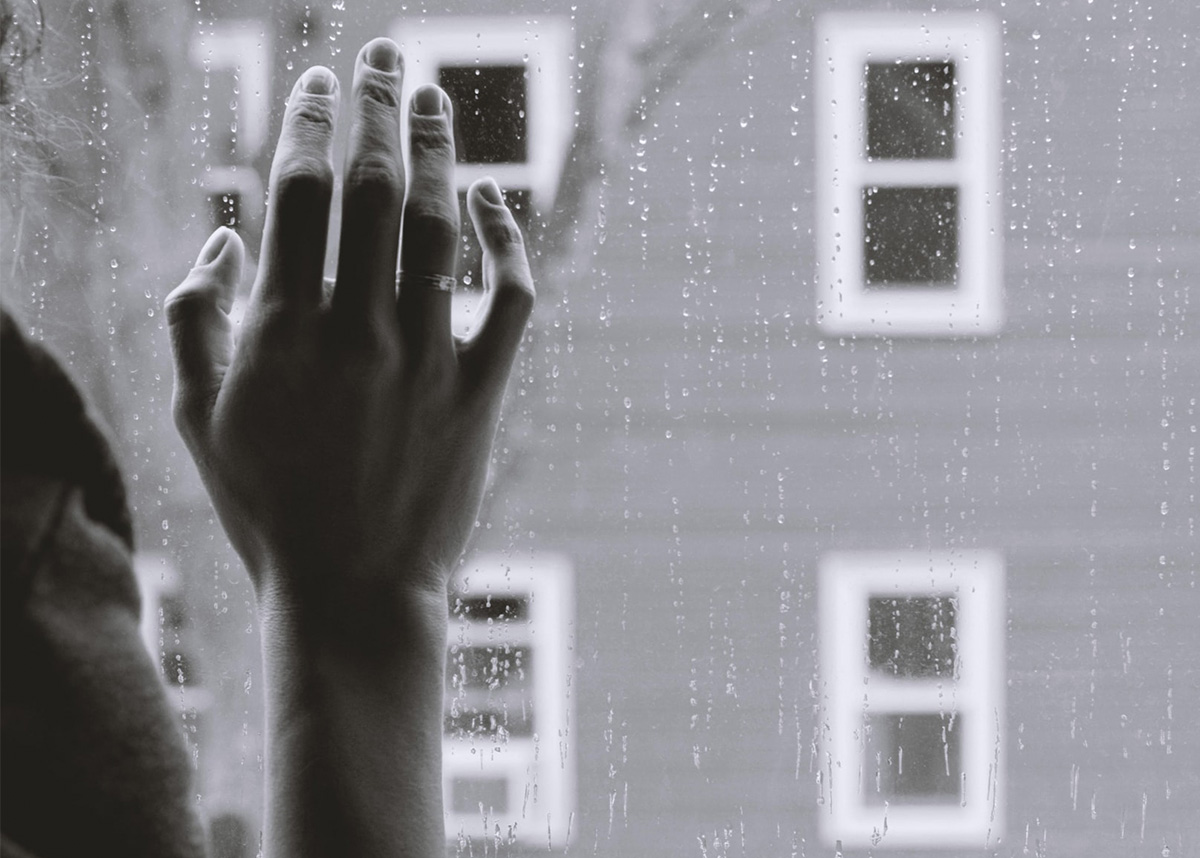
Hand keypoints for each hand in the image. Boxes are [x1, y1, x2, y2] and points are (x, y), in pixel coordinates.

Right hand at [165, 39, 533, 622]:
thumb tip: (220, 237)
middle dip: (376, 107)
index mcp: (282, 328)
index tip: (314, 81)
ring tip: (433, 100)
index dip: (308, 123)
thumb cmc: (267, 508)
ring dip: (439, 152)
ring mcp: (427, 358)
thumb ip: (191, 318)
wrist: (353, 593)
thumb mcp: (196, 419)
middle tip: (382, 56)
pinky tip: (495, 202)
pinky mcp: (481, 390)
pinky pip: (510, 298)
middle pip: (375, 188)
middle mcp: (359, 329)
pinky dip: (508, 242)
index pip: (299, 192)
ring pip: (441, 227)